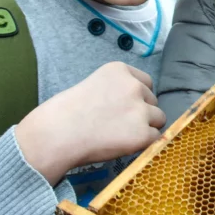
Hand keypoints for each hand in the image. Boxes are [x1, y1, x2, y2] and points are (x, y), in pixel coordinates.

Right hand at [15, 63, 165, 183]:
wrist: (56, 135)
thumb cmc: (65, 113)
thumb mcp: (92, 85)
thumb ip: (115, 90)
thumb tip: (133, 104)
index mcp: (120, 70)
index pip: (145, 82)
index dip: (136, 97)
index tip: (123, 107)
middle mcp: (134, 86)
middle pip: (153, 101)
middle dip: (141, 112)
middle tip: (117, 124)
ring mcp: (140, 110)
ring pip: (158, 119)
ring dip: (145, 127)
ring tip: (119, 134)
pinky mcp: (142, 134)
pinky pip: (154, 139)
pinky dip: (142, 144)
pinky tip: (121, 144)